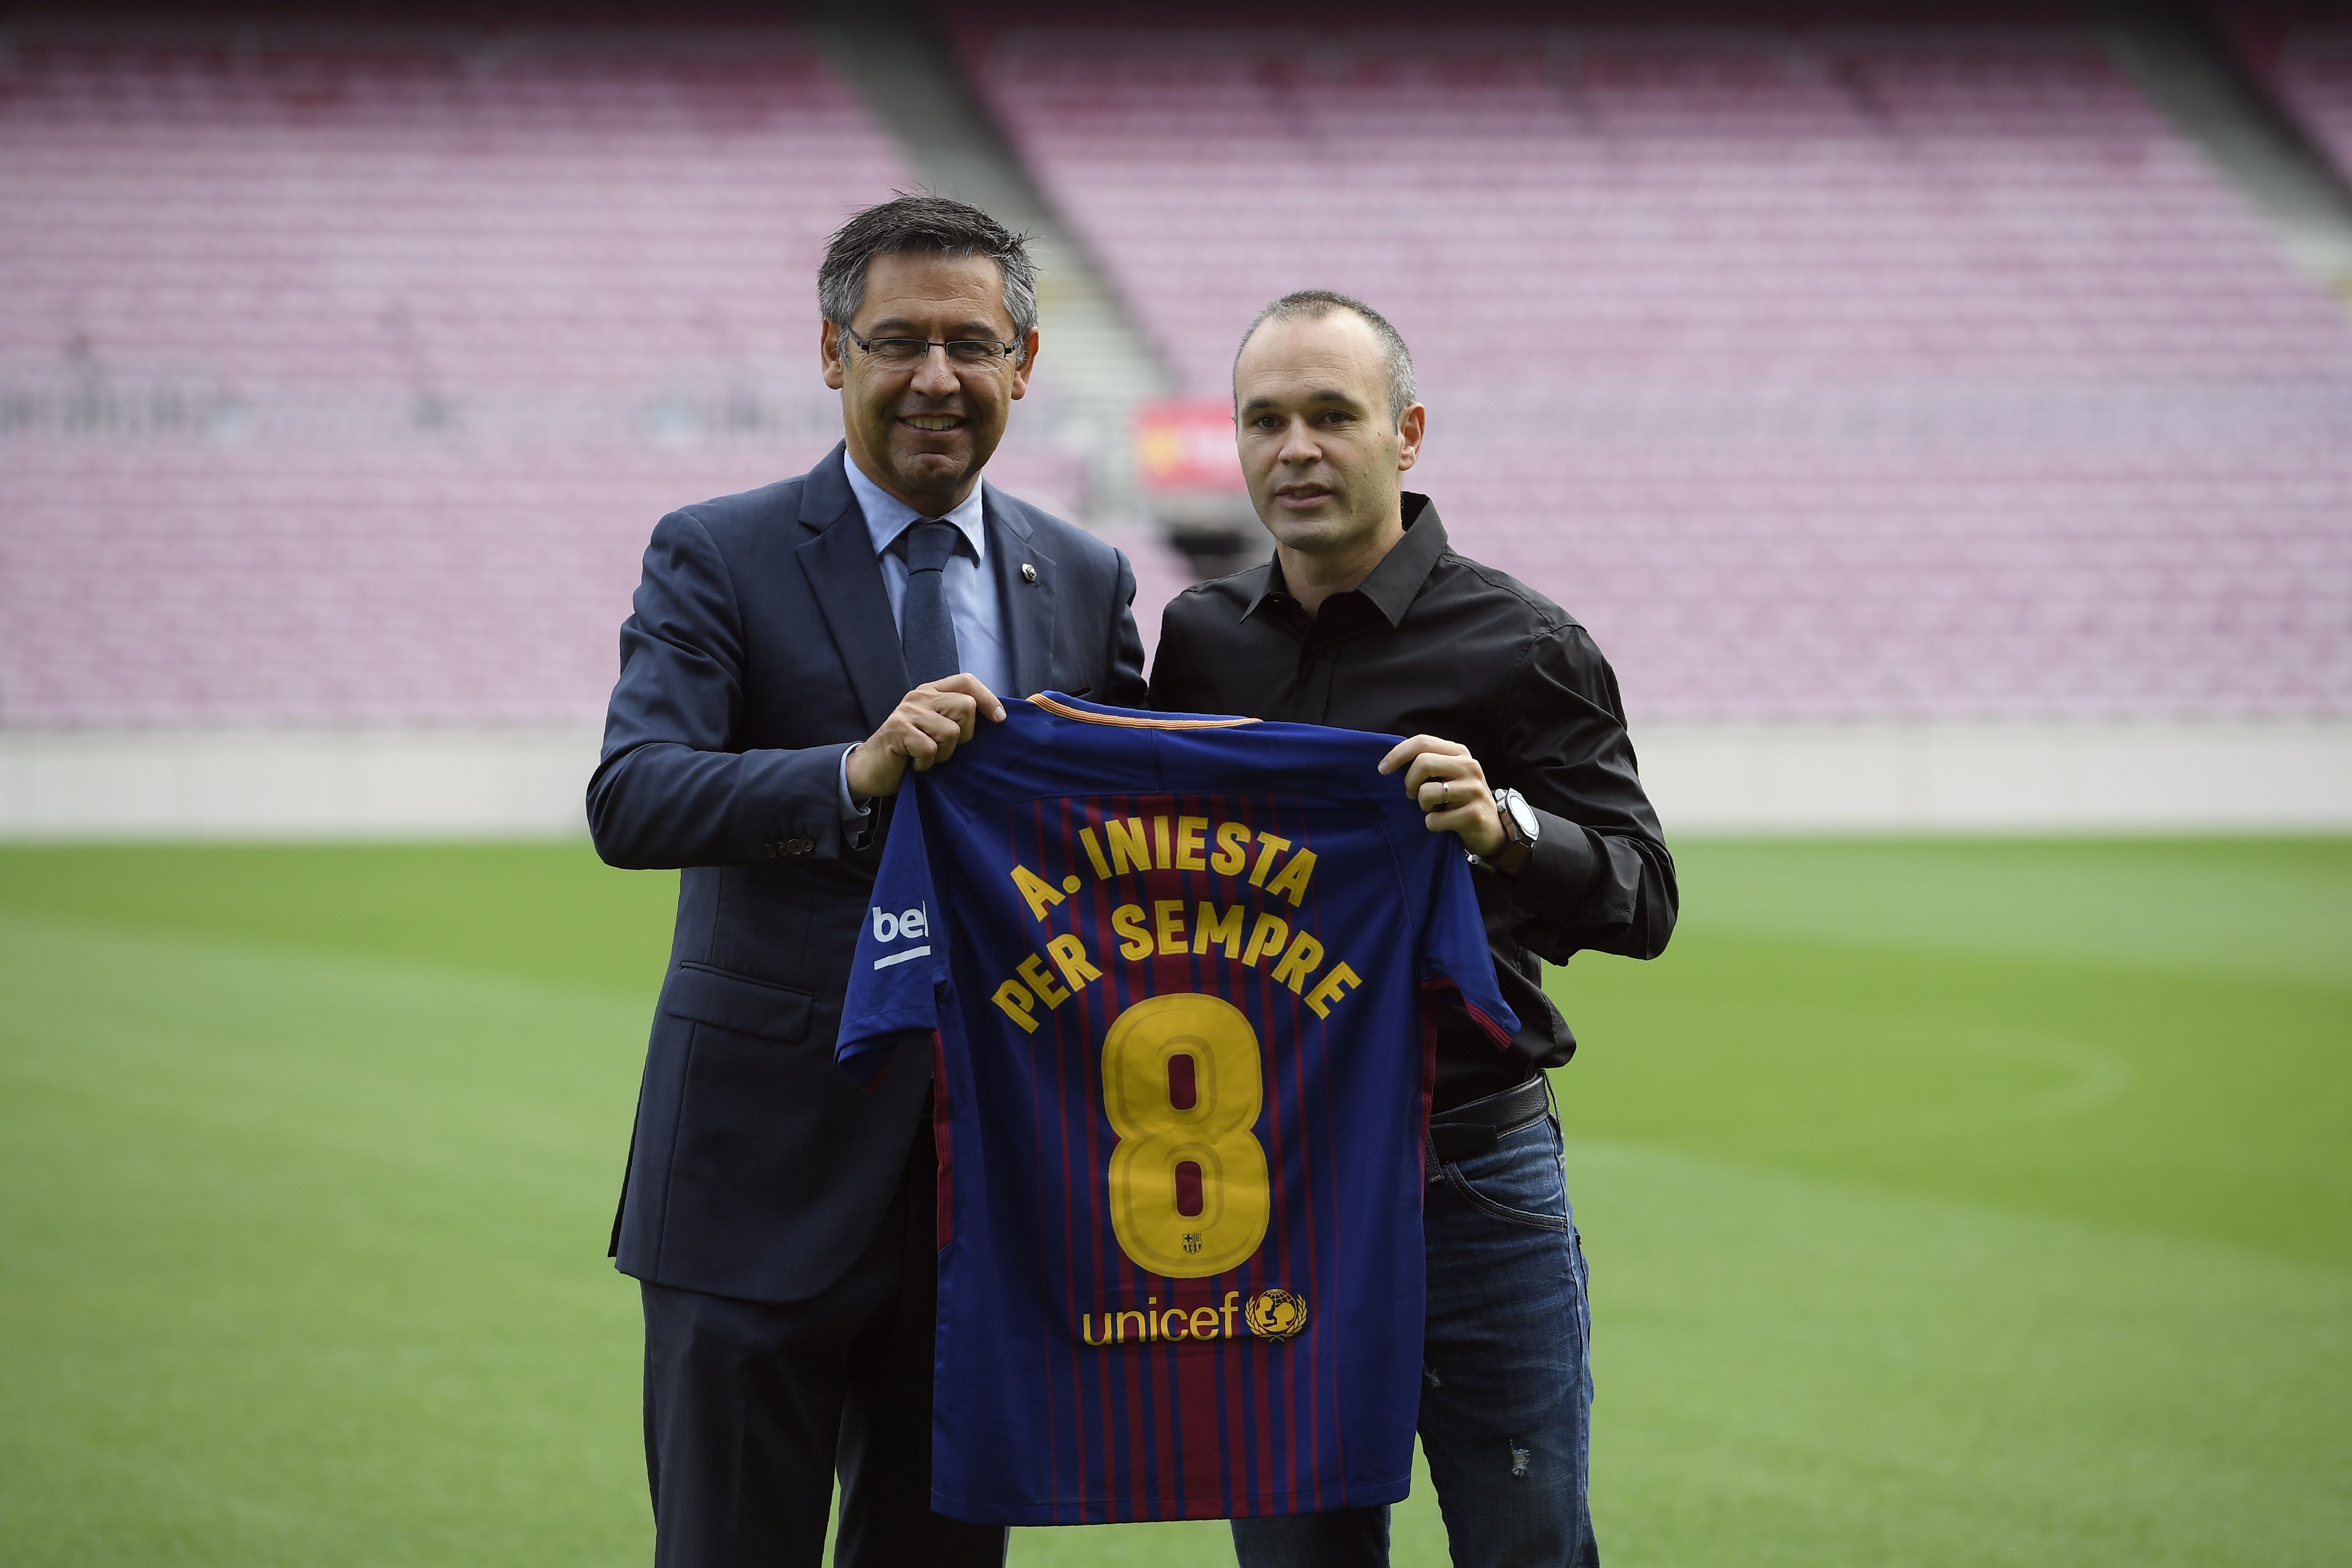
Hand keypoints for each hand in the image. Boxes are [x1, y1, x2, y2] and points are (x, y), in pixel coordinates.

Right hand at [845, 674, 1005, 797]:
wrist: (871, 769)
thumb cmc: (910, 753)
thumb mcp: (937, 730)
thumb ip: (957, 718)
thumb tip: (998, 718)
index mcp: (932, 692)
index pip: (967, 681)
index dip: (988, 699)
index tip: (1000, 719)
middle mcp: (919, 696)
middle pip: (966, 706)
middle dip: (964, 736)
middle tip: (944, 748)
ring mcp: (907, 711)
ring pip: (951, 731)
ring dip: (943, 754)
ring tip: (926, 757)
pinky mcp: (897, 729)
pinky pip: (930, 749)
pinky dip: (926, 764)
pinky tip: (914, 764)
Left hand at [1377, 735, 1506, 857]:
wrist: (1490, 828)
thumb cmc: (1459, 799)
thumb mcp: (1448, 773)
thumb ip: (1428, 762)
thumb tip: (1390, 761)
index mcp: (1459, 752)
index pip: (1423, 741)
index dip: (1397, 754)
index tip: (1382, 769)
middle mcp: (1469, 766)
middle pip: (1423, 762)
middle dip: (1409, 782)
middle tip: (1411, 794)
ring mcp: (1474, 790)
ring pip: (1426, 792)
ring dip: (1422, 805)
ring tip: (1433, 808)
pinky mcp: (1473, 814)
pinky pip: (1434, 820)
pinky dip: (1431, 824)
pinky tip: (1443, 822)